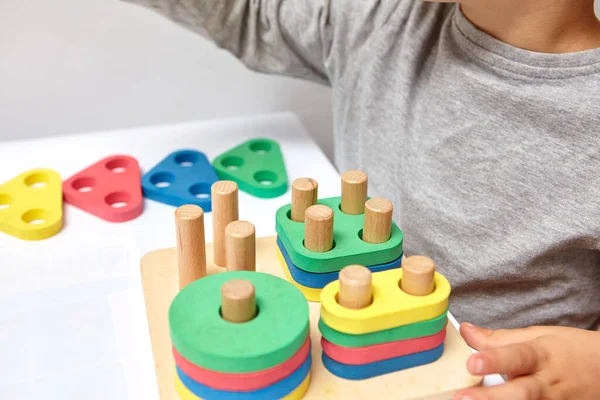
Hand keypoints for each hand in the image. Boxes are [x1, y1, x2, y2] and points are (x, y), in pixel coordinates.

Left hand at [453, 322, 599, 399]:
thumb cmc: (568, 351)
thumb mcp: (536, 336)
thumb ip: (498, 338)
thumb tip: (465, 330)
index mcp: (540, 356)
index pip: (515, 357)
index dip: (493, 360)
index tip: (471, 363)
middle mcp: (546, 384)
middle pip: (519, 393)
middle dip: (491, 397)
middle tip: (462, 398)